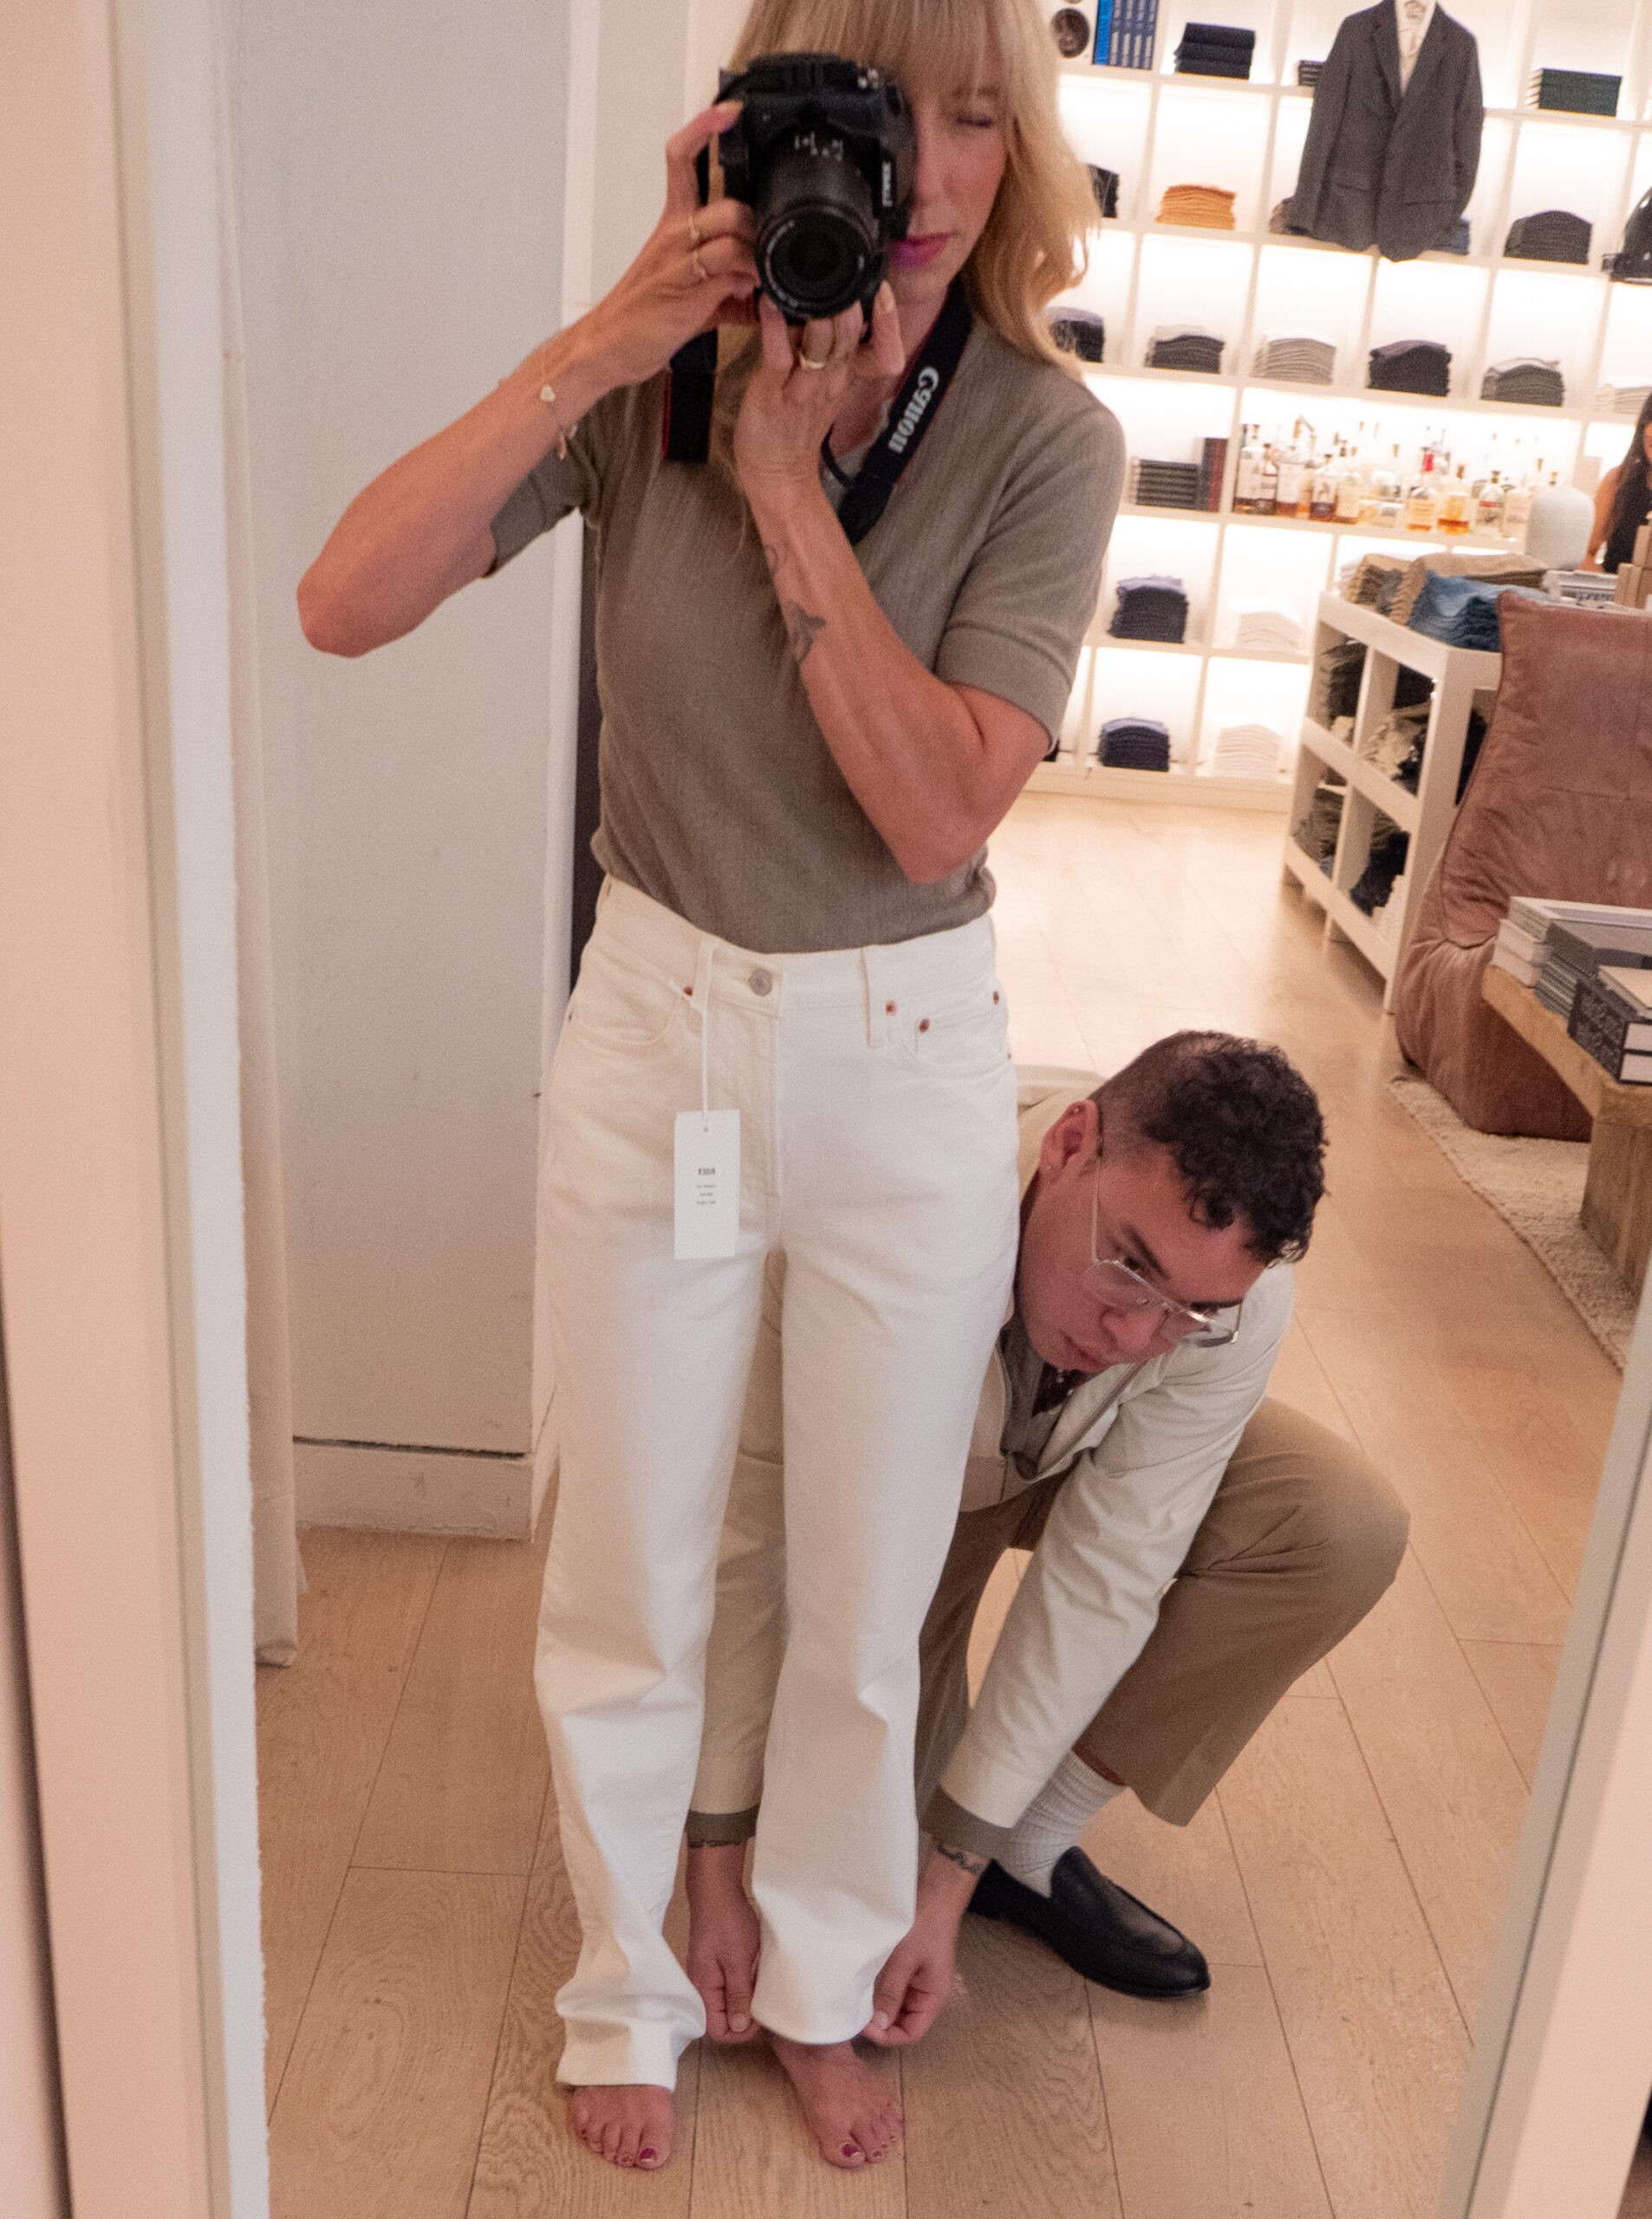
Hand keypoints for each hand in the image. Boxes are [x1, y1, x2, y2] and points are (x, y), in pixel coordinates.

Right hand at [579, 102, 758, 392]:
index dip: (703, 130)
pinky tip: (751, 297)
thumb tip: (761, 291)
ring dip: (756, 254)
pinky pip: (728, 272)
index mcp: (672, 225)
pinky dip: (748, 282)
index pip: (681, 159)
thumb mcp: (689, 295)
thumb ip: (727, 289)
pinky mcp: (684, 290)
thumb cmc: (642, 318)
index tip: (727, 111)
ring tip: (761, 280)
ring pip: (730, 230)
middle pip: (726, 202)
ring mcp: (678, 261)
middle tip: (768, 253)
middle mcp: (673, 235)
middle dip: (757, 223)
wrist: (606, 348)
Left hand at [734, 283, 905, 511]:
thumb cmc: (796, 426)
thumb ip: (837, 350)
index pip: (886, 353)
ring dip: (818, 311)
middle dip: (848, 303)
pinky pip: (779, 356)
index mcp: (847, 378)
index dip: (889, 324)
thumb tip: (835, 303)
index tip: (884, 291)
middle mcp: (831, 382)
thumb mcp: (831, 388)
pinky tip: (769, 303)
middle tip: (840, 271)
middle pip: (850, 336)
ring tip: (809, 281)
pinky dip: (774, 328)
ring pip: (821, 344)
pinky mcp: (773, 394)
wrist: (777, 474)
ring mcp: (803, 389)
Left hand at [860, 1842, 979, 2046]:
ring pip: (896, 2006)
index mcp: (932, 1997)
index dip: (888, 2035)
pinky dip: (879, 1992)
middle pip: (902, 2022)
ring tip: (856, 2001)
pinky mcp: (908, 1969)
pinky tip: (863, 1985)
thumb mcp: (905, 1959)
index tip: (863, 2026)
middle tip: (854, 2014)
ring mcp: (917, 1981)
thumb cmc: (924, 1925)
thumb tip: (878, 2025)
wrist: (934, 1893)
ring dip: (878, 2007)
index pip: (911, 2033)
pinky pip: (894, 1989)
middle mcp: (926, 1994)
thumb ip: (892, 1992)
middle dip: (880, 2023)